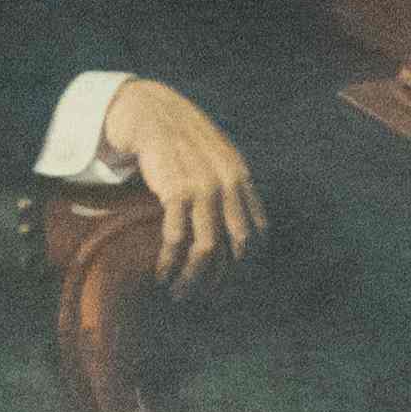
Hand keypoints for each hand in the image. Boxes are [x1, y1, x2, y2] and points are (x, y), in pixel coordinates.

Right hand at [101, 78, 262, 282]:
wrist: (152, 113)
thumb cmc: (182, 140)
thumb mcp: (217, 158)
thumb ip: (231, 187)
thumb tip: (238, 229)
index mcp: (242, 179)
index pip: (258, 234)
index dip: (248, 266)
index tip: (231, 284)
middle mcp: (228, 185)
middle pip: (238, 249)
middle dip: (223, 281)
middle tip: (206, 298)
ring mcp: (204, 188)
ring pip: (207, 250)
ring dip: (193, 279)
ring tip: (179, 294)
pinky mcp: (176, 192)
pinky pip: (176, 240)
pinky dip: (169, 263)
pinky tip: (161, 275)